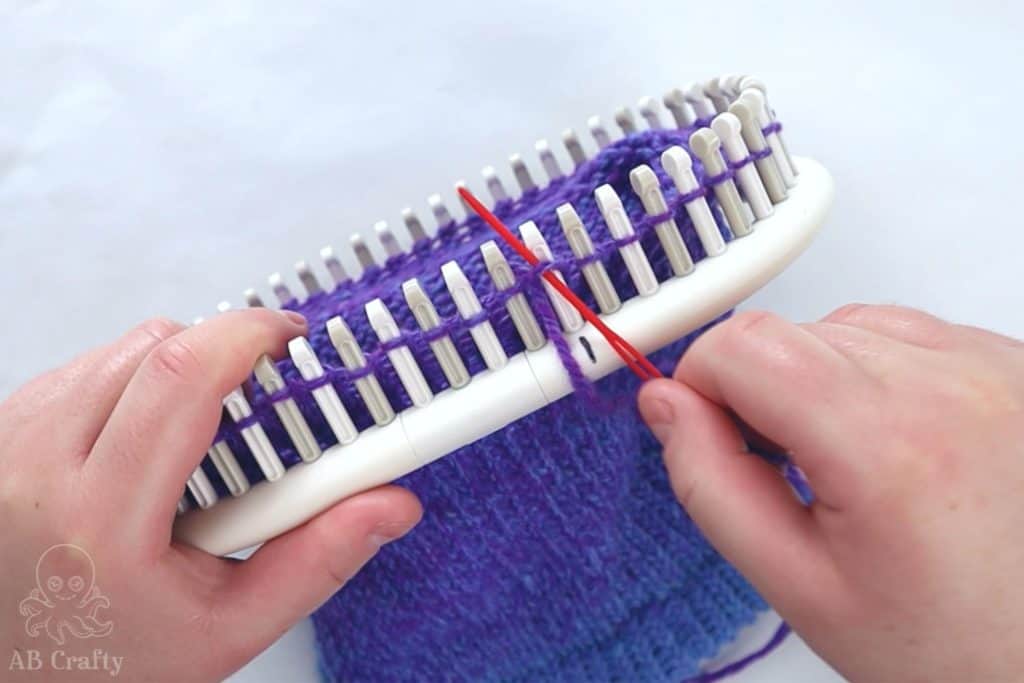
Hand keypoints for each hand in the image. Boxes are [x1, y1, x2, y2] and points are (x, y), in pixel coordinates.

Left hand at [0, 311, 421, 681]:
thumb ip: (317, 562)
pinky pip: (86, 367)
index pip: (180, 380)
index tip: (292, 340)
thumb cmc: (110, 658)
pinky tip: (152, 438)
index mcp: (100, 521)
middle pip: (154, 349)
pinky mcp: (4, 428)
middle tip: (263, 389)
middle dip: (224, 351)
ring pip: (120, 350)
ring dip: (180, 368)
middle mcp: (37, 469)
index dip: (248, 337)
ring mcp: (10, 442)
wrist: (20, 669)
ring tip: (204, 431)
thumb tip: (388, 506)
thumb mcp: (229, 628)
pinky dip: (135, 384)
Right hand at [638, 305, 1023, 682]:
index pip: (744, 346)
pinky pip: (906, 332)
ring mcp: (992, 366)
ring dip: (818, 377)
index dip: (701, 382)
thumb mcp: (798, 586)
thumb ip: (711, 484)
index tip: (707, 426)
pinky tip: (891, 438)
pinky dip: (876, 372)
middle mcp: (951, 384)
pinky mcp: (1011, 362)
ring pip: (843, 322)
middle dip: (758, 388)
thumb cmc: (950, 642)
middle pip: (790, 331)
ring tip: (845, 458)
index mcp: (886, 442)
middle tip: (782, 464)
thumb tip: (667, 407)